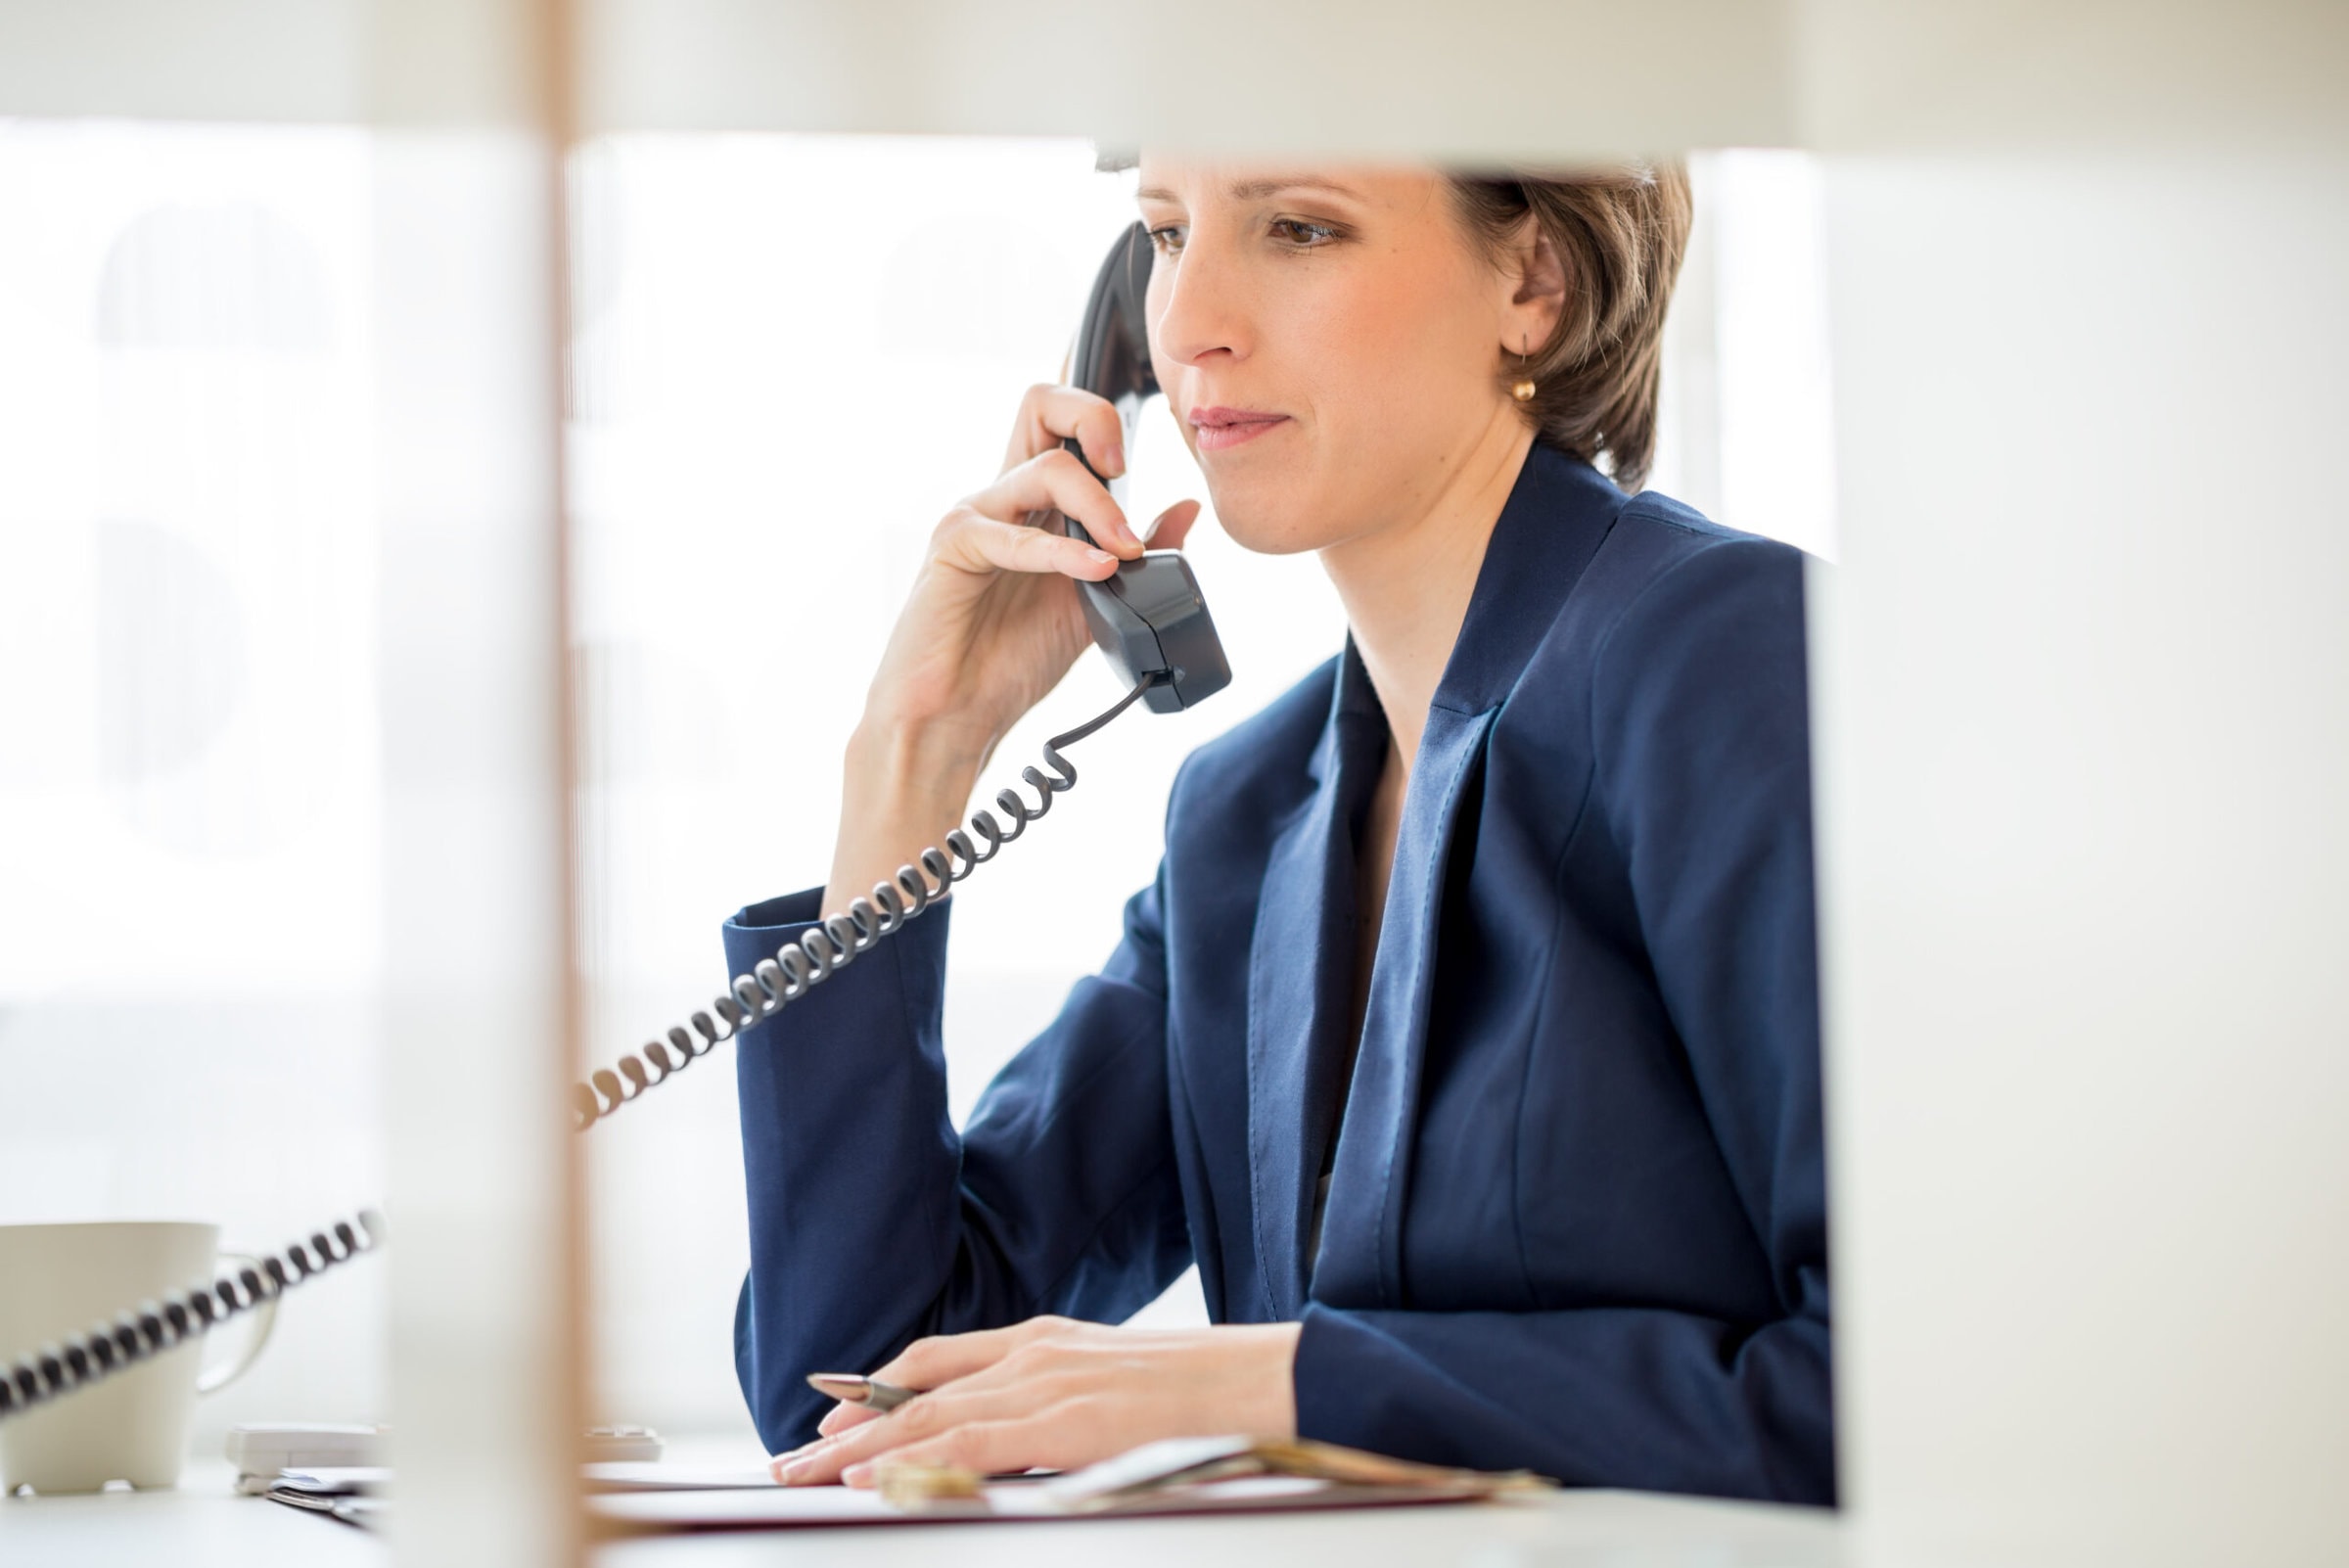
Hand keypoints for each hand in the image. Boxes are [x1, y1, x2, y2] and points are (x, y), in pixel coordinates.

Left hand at [769, 1317, 1301, 1487]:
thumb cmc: (1208, 1395)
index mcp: (1049, 1338)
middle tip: (790, 1463)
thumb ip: (1062, 1406)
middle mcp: (1037, 1351)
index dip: (878, 1389)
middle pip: (917, 1389)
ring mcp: (1050, 1381)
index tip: (830, 1420)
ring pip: (928, 1418)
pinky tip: (872, 1478)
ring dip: (858, 1452)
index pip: (940, 1359)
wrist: (1271, 1381)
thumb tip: (1026, 1445)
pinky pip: (972, 1442)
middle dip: (847, 1430)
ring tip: (804, 1478)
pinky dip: (915, 1460)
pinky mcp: (1067, 1420)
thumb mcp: (1119, 1390)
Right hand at [822, 385, 1202, 915]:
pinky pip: (1011, 534)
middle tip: (1126, 468)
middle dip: (1093, 417)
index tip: (1140, 455)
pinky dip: (1062, 552)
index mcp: (1035, 505)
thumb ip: (1137, 554)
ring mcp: (976, 517)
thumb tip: (1186, 509)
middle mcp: (1004, 497)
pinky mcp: (953, 548)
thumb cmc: (1011, 661)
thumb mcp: (1096, 603)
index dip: (1101, 414)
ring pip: (1045, 469)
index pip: (1062, 423)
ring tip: (1123, 553)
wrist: (956, 717)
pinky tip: (1096, 571)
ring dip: (1100, 508)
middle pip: (1040, 404)